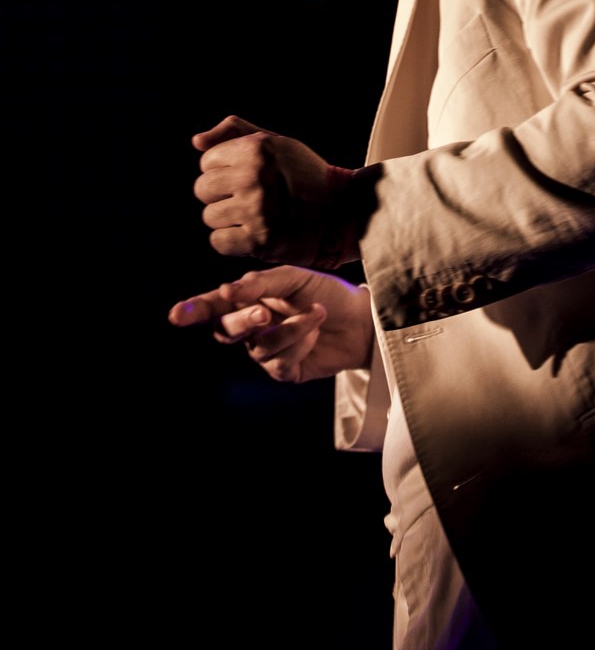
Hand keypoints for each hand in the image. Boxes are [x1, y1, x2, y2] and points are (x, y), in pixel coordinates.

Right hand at [168, 266, 374, 383]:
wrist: (361, 318)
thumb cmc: (326, 292)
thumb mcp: (293, 278)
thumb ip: (259, 282)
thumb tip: (227, 290)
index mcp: (248, 299)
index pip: (214, 306)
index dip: (193, 310)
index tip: (177, 316)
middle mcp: (252, 327)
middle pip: (226, 330)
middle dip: (243, 321)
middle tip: (264, 312)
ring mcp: (267, 351)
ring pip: (259, 347)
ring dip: (290, 329)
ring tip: (317, 312)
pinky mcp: (285, 371)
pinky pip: (279, 363)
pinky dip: (301, 344)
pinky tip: (316, 332)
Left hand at [191, 115, 361, 267]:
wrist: (343, 213)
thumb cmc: (306, 176)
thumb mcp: (278, 143)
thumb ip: (236, 133)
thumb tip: (196, 142)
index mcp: (257, 149)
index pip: (207, 161)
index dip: (224, 172)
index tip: (247, 179)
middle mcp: (255, 177)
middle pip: (203, 189)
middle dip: (221, 196)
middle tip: (249, 200)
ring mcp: (257, 210)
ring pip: (209, 217)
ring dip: (227, 220)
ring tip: (255, 217)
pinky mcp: (260, 241)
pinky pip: (218, 242)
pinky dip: (232, 243)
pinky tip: (252, 235)